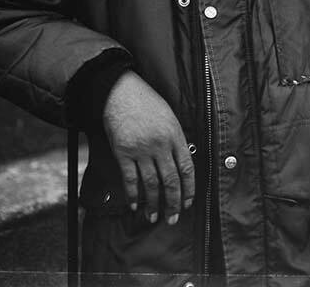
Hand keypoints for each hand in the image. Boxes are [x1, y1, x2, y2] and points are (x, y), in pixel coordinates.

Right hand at [102, 71, 194, 225]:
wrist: (121, 92)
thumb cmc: (146, 102)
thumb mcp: (169, 117)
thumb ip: (176, 140)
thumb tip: (181, 165)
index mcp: (175, 135)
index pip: (187, 168)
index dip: (189, 189)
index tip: (187, 202)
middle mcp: (160, 145)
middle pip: (170, 180)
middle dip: (173, 203)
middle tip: (172, 218)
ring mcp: (141, 149)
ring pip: (151, 184)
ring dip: (153, 203)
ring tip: (153, 216)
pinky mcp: (123, 152)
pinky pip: (130, 179)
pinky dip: (133, 194)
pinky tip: (135, 204)